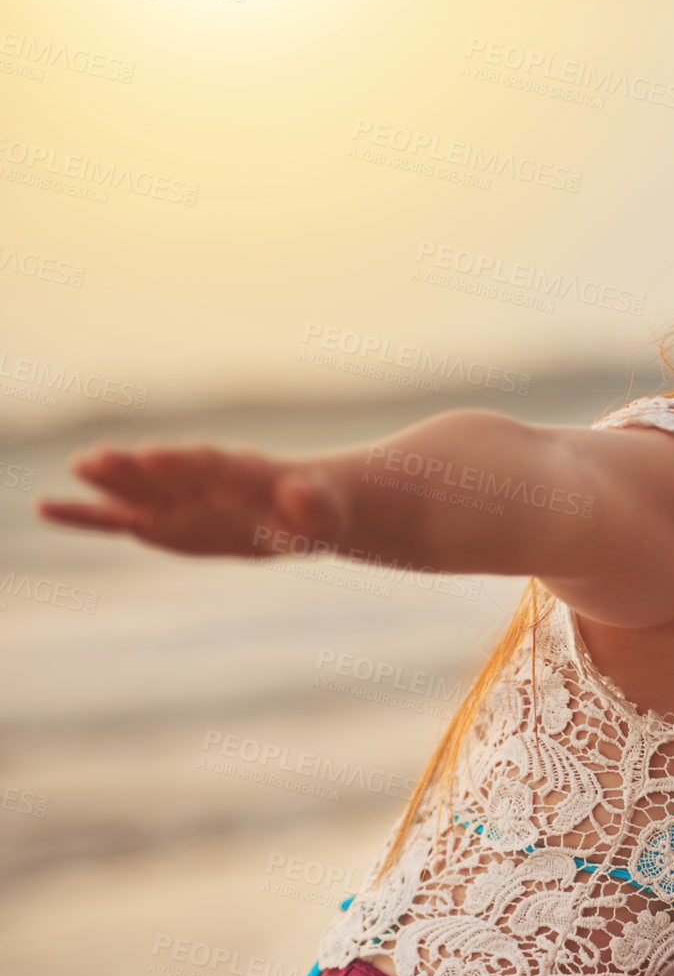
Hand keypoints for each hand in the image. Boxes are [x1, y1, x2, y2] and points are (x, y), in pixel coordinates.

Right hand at [36, 443, 349, 557]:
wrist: (301, 513)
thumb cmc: (318, 513)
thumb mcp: (325, 514)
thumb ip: (313, 504)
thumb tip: (300, 492)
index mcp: (242, 474)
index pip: (208, 465)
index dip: (181, 462)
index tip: (153, 455)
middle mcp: (200, 480)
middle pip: (163, 472)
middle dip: (133, 467)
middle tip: (95, 459)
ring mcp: (177, 499)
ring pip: (136, 490)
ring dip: (108, 481)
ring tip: (76, 468)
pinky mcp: (162, 520)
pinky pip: (118, 519)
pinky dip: (85, 515)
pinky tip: (46, 508)